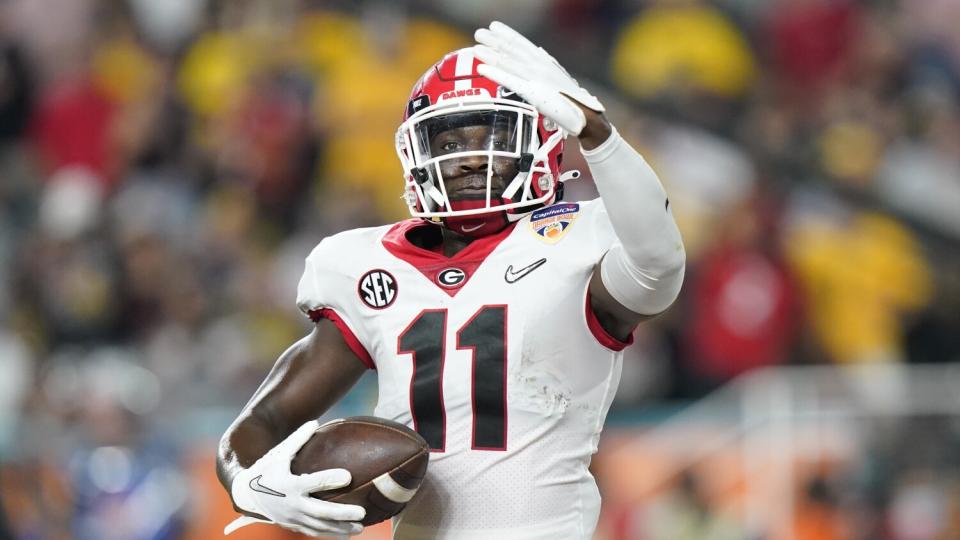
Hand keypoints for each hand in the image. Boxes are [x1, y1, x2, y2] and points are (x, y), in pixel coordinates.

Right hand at [226, 420, 365, 536]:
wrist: (247, 495)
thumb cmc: (266, 469)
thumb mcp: (279, 453)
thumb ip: (297, 439)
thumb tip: (314, 422)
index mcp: (288, 484)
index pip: (313, 482)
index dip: (330, 479)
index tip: (348, 476)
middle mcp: (291, 504)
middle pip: (320, 511)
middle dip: (342, 513)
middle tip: (361, 513)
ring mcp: (292, 518)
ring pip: (319, 526)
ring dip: (340, 528)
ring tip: (360, 528)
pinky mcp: (293, 525)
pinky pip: (313, 532)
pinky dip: (330, 533)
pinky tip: (346, 533)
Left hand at [473, 21, 605, 135]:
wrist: (584, 116)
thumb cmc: (570, 101)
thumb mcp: (555, 81)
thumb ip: (543, 70)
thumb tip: (537, 56)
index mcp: (545, 63)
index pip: (524, 44)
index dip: (509, 34)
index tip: (494, 26)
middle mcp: (540, 68)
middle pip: (514, 51)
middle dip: (495, 41)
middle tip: (479, 33)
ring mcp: (537, 80)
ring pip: (509, 63)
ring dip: (491, 55)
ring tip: (475, 48)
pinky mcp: (534, 94)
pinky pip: (510, 81)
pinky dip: (496, 74)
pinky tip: (482, 68)